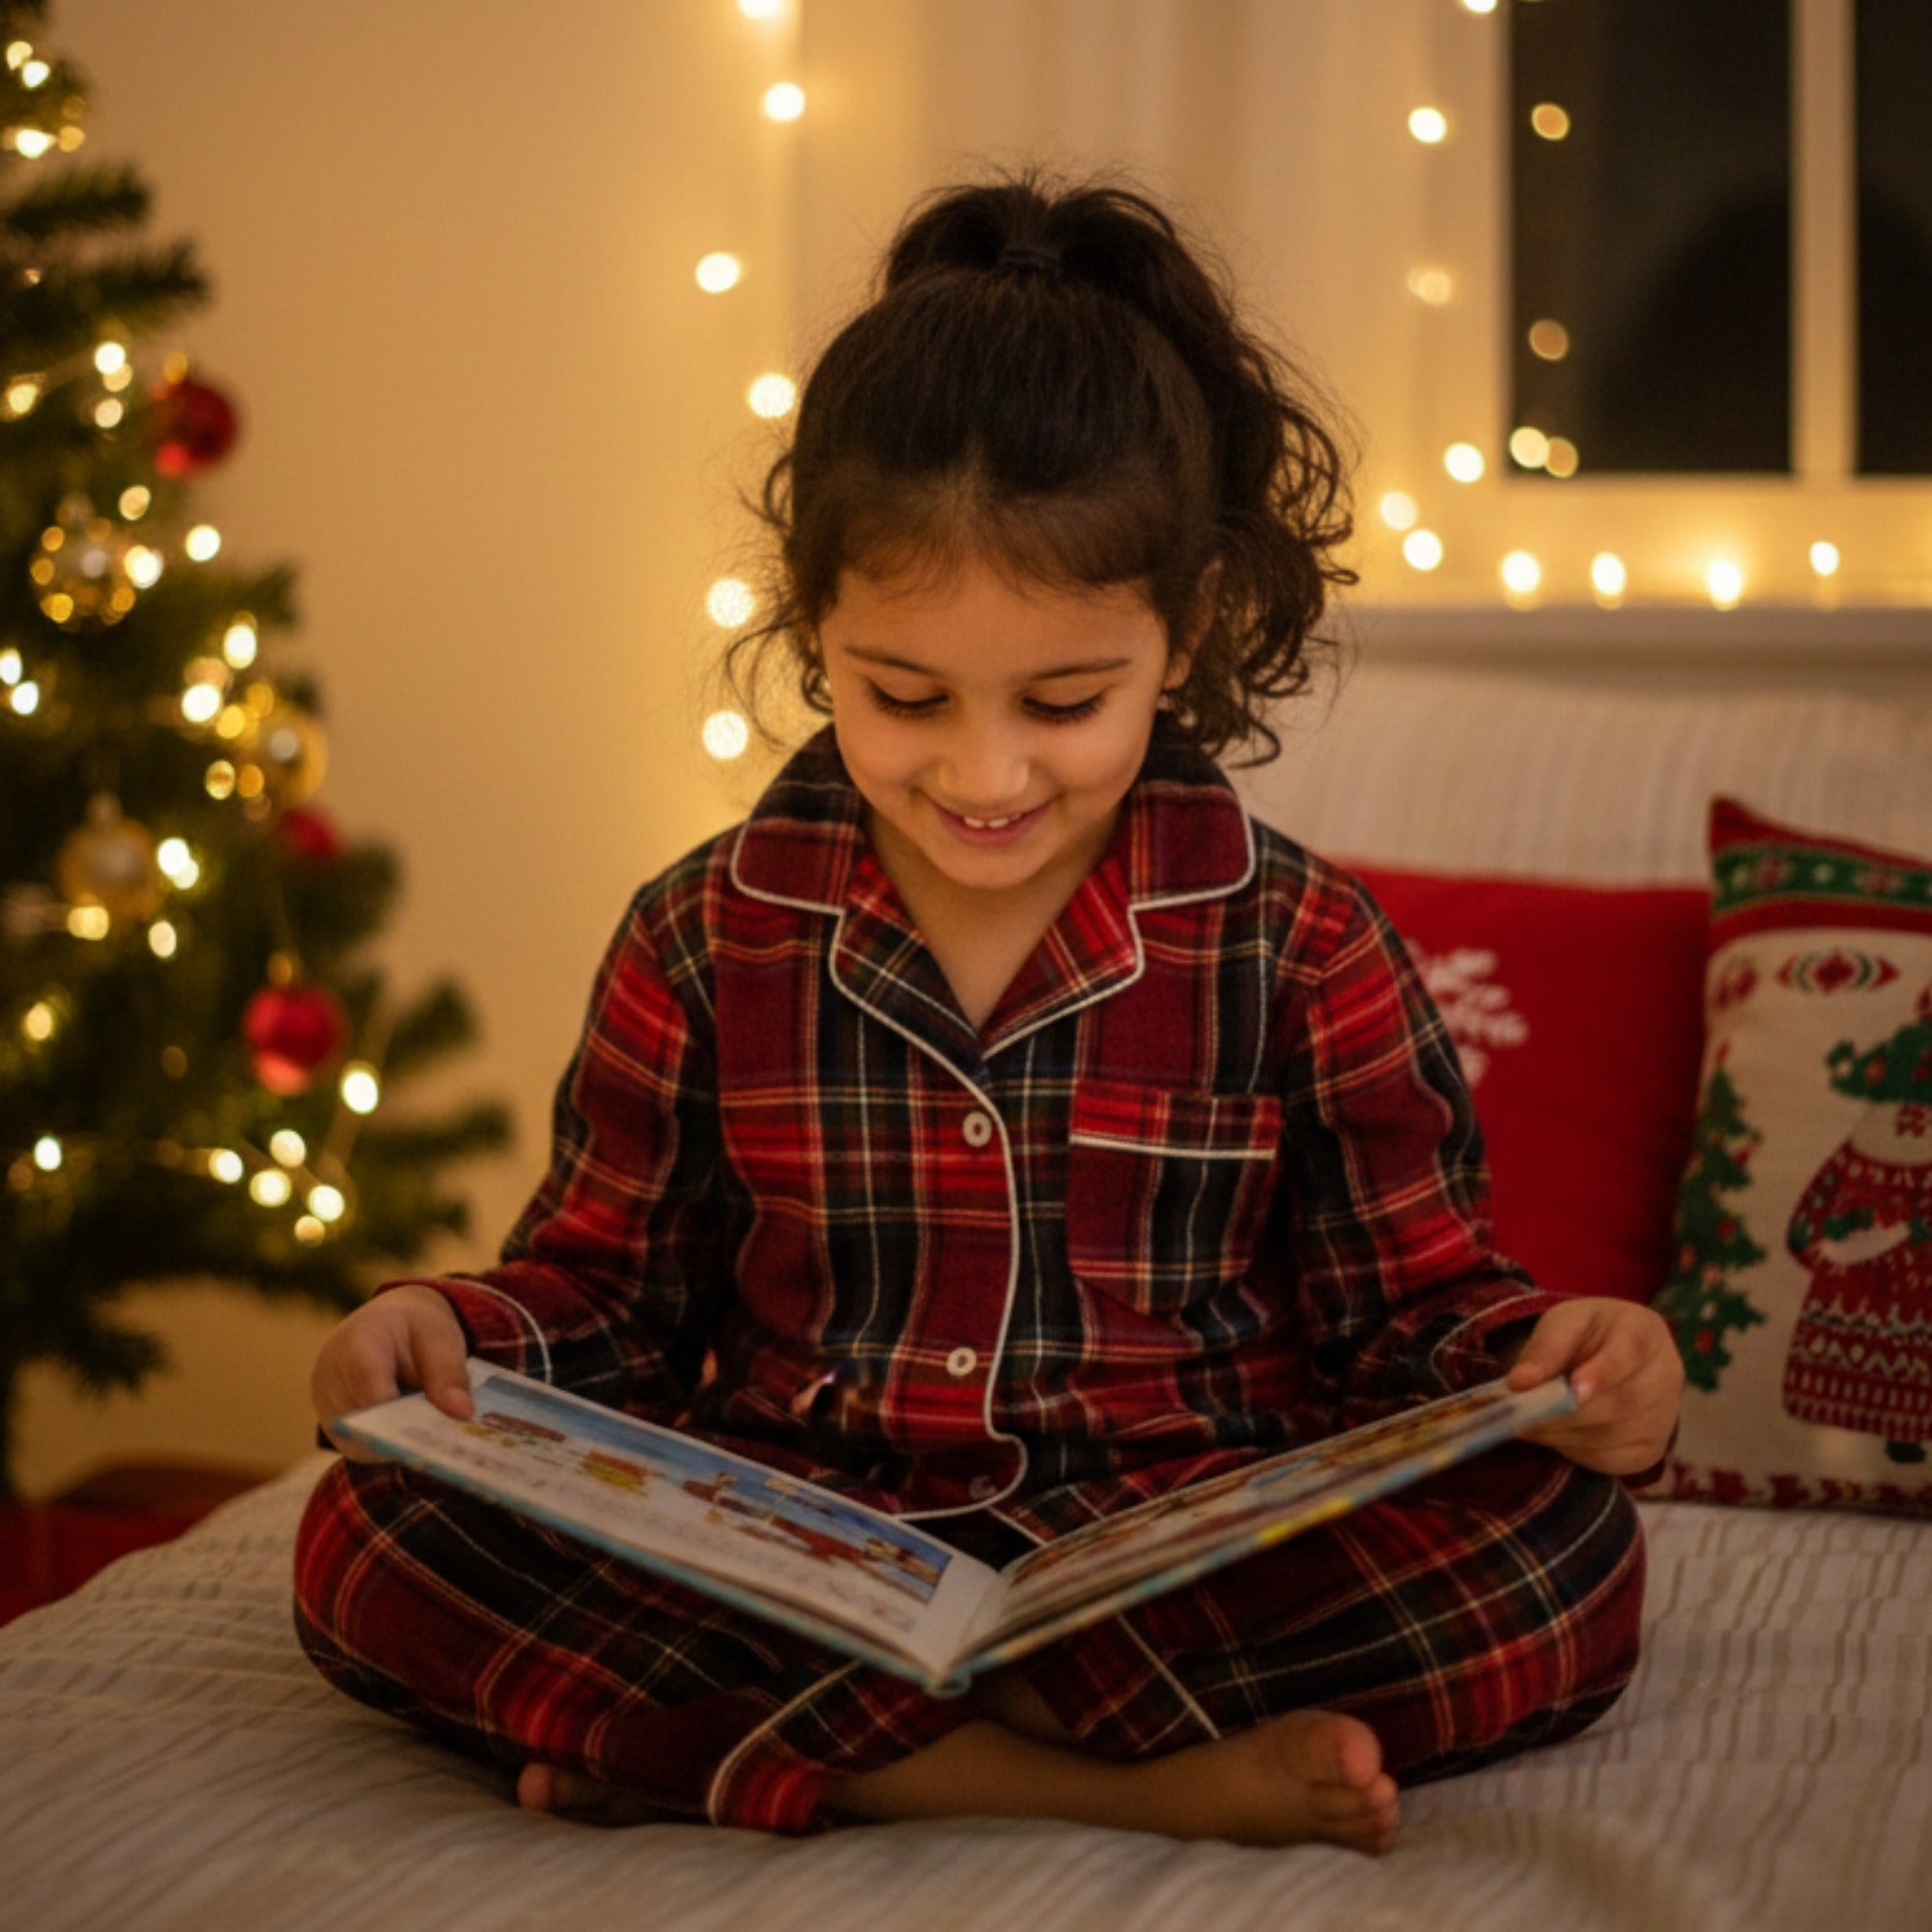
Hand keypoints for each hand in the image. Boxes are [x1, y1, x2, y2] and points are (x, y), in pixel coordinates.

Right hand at [310, 1283, 473, 1459]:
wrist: (385, 1324)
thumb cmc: (413, 1327)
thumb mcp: (439, 1333)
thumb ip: (448, 1370)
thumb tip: (462, 1413)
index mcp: (356, 1343)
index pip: (372, 1389)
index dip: (401, 1419)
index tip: (436, 1437)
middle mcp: (328, 1376)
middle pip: (364, 1423)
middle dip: (404, 1436)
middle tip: (444, 1443)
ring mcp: (325, 1404)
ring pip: (360, 1443)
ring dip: (396, 1445)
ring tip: (430, 1435)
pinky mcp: (332, 1425)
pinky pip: (359, 1448)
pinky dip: (388, 1447)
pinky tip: (412, 1437)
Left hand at [1504, 1298, 1682, 1477]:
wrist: (1605, 1356)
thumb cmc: (1584, 1335)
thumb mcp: (1562, 1325)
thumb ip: (1544, 1349)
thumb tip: (1519, 1382)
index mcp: (1645, 1331)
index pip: (1629, 1352)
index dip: (1602, 1373)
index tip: (1571, 1390)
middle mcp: (1667, 1374)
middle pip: (1623, 1402)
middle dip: (1569, 1412)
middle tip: (1523, 1416)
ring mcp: (1665, 1415)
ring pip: (1615, 1435)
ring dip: (1566, 1434)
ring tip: (1529, 1425)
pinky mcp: (1651, 1448)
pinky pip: (1613, 1460)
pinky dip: (1577, 1452)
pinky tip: (1555, 1436)